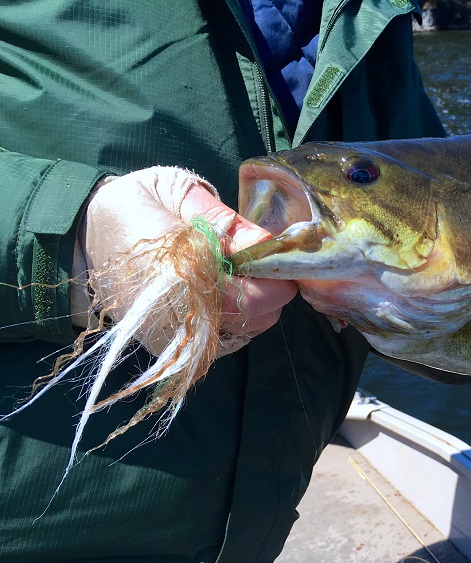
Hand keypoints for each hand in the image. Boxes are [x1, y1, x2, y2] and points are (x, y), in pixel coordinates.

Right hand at [74, 167, 296, 356]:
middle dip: (270, 287)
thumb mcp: (175, 194)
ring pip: (247, 329)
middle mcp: (178, 317)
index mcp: (177, 275)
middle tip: (257, 258)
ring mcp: (176, 339)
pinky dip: (237, 316)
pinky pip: (227, 338)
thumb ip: (223, 220)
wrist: (83, 238)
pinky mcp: (174, 350)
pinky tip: (221, 289)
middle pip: (259, 317)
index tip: (277, 252)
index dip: (277, 276)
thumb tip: (267, 243)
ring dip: (256, 303)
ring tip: (236, 270)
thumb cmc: (134, 208)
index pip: (255, 297)